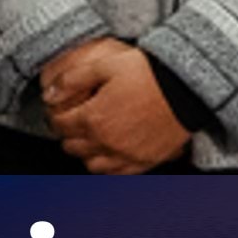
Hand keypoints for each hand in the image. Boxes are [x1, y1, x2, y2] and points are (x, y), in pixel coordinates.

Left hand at [39, 38, 190, 173]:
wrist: (187, 88)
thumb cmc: (150, 74)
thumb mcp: (105, 64)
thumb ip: (72, 79)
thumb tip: (50, 93)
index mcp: (94, 118)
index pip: (60, 125)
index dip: (55, 117)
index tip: (58, 111)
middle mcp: (108, 142)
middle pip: (72, 147)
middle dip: (68, 134)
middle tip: (73, 122)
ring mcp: (127, 155)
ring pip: (92, 165)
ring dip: (86, 152)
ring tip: (91, 138)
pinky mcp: (145, 161)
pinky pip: (118, 173)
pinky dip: (109, 165)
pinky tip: (111, 152)